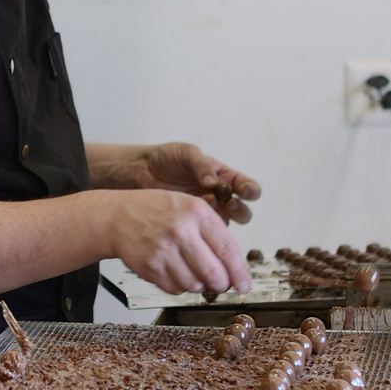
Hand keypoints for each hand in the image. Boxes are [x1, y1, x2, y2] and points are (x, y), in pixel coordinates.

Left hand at [97, 142, 260, 223]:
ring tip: (208, 215)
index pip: (247, 186)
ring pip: (225, 226)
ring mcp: (207, 214)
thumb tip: (213, 182)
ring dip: (222, 224)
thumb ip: (200, 165)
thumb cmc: (165, 159)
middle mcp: (220, 198)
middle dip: (240, 210)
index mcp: (224, 177)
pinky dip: (204, 234)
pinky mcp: (192, 227)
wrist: (140, 173)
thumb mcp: (185, 153)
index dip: (250, 190)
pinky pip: (205, 235)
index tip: (243, 191)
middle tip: (228, 204)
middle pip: (242, 211)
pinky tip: (194, 226)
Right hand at [109, 189, 250, 294]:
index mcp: (196, 212)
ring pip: (195, 285)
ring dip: (199, 285)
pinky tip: (174, 270)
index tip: (244, 285)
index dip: (240, 272)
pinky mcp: (150, 266)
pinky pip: (176, 289)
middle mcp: (180, 231)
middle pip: (214, 274)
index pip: (228, 249)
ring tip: (191, 270)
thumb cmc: (156, 211)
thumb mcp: (189, 207)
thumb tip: (234, 268)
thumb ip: (213, 232)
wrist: (117, 216)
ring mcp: (164, 250)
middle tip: (222, 284)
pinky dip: (180, 286)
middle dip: (222, 284)